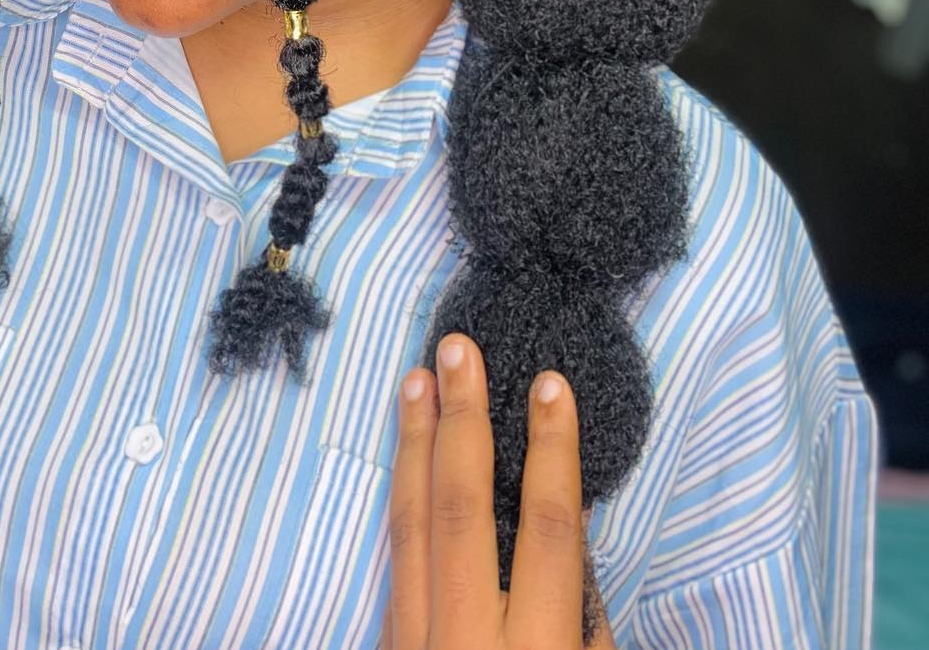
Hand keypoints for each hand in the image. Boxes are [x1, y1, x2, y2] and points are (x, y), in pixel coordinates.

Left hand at [378, 333, 614, 649]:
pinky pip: (394, 555)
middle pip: (460, 511)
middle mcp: (467, 638)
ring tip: (419, 378)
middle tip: (458, 349)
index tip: (550, 384)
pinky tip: (407, 451)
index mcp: (536, 649)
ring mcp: (416, 641)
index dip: (552, 451)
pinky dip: (403, 494)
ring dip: (414, 443)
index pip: (546, 530)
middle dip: (461, 421)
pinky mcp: (388, 642)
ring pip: (410, 525)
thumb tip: (569, 511)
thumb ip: (580, 605)